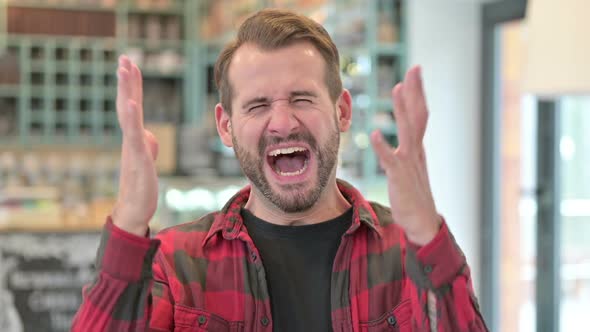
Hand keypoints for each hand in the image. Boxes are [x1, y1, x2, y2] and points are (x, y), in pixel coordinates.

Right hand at [111, 55, 158, 235]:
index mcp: (135, 137)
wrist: (133, 209)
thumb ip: (147, 144)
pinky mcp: (136, 155)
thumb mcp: (147, 160)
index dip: (133, 86)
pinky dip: (130, 116)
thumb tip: (149, 135)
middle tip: (124, 57)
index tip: (132, 65)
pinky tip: (129, 101)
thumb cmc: (141, 186)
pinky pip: (133, 133)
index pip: (134, 106)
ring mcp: (132, 145)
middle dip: (126, 80)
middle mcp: (131, 137)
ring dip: (126, 90)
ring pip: (128, 113)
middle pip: (128, 103)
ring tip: (124, 69)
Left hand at [370, 66, 440, 245]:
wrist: (421, 222)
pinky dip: (383, 147)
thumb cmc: (413, 194)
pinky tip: (375, 134)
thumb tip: (404, 134)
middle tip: (415, 69)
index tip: (414, 73)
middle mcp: (415, 151)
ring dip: (402, 109)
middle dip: (416, 92)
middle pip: (418, 115)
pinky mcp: (400, 178)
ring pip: (408, 131)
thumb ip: (406, 148)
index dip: (416, 94)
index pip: (419, 114)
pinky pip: (390, 160)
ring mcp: (409, 163)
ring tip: (398, 88)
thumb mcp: (411, 166)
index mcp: (417, 147)